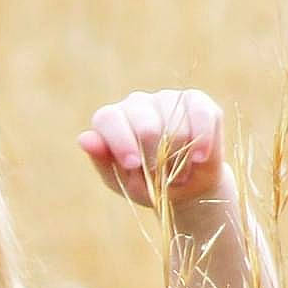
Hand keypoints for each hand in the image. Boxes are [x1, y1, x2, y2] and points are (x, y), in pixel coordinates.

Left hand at [77, 88, 225, 206]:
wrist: (185, 189)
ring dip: (180, 158)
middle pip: (145, 124)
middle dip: (156, 159)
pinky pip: (202, 115)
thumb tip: (84, 139)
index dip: (121, 142)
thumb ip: (103, 160)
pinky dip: (203, 140)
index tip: (133, 165)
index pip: (109, 119)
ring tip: (180, 174)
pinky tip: (199, 158)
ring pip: (175, 125)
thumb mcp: (121, 181)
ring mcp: (167, 98)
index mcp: (112, 119)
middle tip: (162, 179)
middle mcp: (137, 103)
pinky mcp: (197, 101)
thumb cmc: (146, 185)